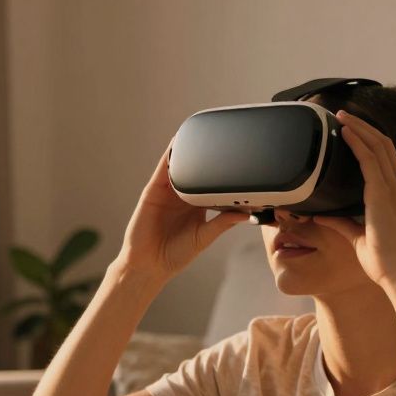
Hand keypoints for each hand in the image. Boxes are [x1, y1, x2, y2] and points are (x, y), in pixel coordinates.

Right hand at [115, 140, 248, 279]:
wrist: (149, 264)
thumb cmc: (175, 254)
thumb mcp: (205, 237)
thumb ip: (223, 223)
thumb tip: (246, 214)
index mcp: (196, 206)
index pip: (212, 183)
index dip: (222, 171)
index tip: (238, 159)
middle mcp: (182, 196)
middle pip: (197, 170)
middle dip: (207, 155)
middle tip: (224, 138)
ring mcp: (167, 192)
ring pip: (181, 166)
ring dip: (189, 149)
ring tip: (202, 131)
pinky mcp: (153, 191)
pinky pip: (163, 169)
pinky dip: (171, 155)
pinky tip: (179, 143)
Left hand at [313, 110, 395, 289]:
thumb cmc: (384, 261)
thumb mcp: (357, 236)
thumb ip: (341, 222)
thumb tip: (321, 215)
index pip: (387, 158)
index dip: (371, 140)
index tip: (353, 131)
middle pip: (384, 145)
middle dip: (364, 127)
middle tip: (344, 116)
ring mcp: (394, 188)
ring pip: (378, 146)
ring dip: (359, 128)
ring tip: (342, 117)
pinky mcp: (383, 193)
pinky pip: (370, 159)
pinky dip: (358, 142)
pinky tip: (346, 133)